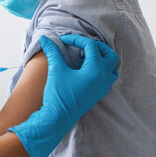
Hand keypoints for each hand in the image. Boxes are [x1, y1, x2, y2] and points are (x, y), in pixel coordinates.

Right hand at [10, 34, 118, 156]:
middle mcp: (103, 77)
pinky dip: (100, 70)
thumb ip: (52, 52)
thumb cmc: (59, 94)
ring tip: (86, 56)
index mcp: (96, 69)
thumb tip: (44, 38)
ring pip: (111, 67)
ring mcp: (103, 87)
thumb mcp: (56, 70)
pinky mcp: (98, 94)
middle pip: (109, 54)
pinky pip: (106, 78)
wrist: (58, 118)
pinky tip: (85, 70)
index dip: (76, 39)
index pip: (90, 46)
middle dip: (96, 47)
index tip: (63, 40)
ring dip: (102, 59)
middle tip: (81, 45)